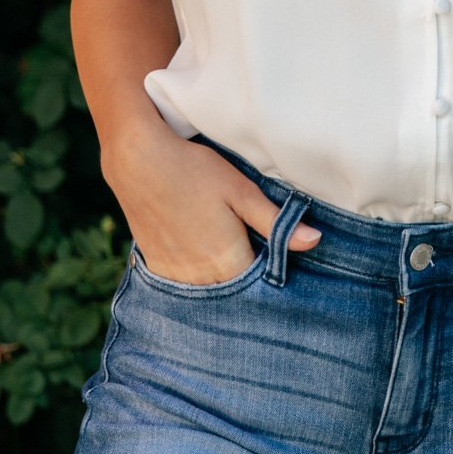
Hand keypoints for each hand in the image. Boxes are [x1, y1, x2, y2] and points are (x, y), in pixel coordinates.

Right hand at [103, 122, 321, 285]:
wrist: (138, 161)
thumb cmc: (195, 171)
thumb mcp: (241, 191)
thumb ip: (275, 222)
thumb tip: (314, 241)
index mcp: (228, 262)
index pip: (261, 286)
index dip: (272, 273)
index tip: (276, 258)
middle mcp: (201, 279)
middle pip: (234, 292)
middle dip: (247, 280)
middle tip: (251, 250)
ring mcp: (175, 276)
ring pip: (209, 290)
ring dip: (221, 280)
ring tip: (224, 249)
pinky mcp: (156, 267)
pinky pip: (185, 284)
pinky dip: (196, 276)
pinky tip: (199, 251)